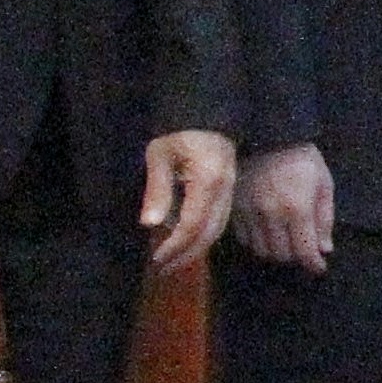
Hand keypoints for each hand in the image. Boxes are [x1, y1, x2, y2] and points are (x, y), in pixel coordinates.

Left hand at [139, 128, 234, 267]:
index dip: (174, 245)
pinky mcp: (230, 191)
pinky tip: (187, 242)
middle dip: (186, 255)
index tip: (155, 259)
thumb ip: (157, 189)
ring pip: (218, 229)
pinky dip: (203, 237)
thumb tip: (150, 224)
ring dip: (196, 250)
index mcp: (208, 180)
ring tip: (172, 262)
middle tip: (162, 269)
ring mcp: (231, 191)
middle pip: (209, 232)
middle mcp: (225, 190)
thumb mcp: (159, 155)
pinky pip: (220, 220)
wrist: (208, 113)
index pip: (192, 223)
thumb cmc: (178, 132)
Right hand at [237, 144, 334, 269]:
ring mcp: (249, 213)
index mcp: (297, 208)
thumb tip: (324, 249)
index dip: (313, 264)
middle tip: (302, 249)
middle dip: (295, 257)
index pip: (303, 251)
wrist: (266, 135)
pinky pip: (244, 239)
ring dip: (276, 251)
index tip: (319, 267)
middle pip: (282, 255)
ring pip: (261, 251)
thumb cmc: (302, 158)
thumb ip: (324, 217)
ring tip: (285, 241)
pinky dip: (257, 242)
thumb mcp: (323, 182)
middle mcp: (271, 215)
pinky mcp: (233, 209)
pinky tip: (266, 233)